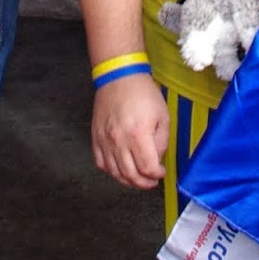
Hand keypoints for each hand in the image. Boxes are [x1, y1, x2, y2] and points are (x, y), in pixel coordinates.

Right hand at [92, 74, 169, 188]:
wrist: (119, 77)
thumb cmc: (142, 93)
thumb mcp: (162, 116)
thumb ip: (161, 141)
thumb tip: (157, 159)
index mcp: (138, 135)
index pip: (147, 168)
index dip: (156, 174)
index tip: (161, 172)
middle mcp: (119, 141)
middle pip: (130, 175)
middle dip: (144, 183)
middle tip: (151, 181)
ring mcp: (105, 141)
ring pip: (115, 173)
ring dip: (128, 181)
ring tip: (138, 179)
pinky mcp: (96, 137)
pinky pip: (101, 163)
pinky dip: (111, 171)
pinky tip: (120, 169)